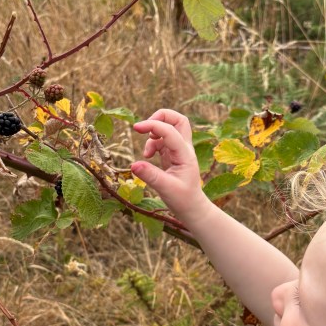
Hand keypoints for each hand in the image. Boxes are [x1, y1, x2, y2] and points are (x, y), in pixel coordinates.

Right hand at [131, 109, 208, 224]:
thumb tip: (133, 165)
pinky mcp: (172, 155)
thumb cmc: (183, 200)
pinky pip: (162, 140)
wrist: (192, 208)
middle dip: (161, 116)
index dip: (153, 125)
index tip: (136, 127)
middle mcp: (184, 149)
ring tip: (146, 154)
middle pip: (179, 119)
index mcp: (185, 154)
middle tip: (146, 126)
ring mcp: (179, 151)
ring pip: (170, 128)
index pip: (170, 131)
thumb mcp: (166, 189)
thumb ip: (150, 176)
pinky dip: (153, 143)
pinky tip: (148, 156)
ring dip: (154, 134)